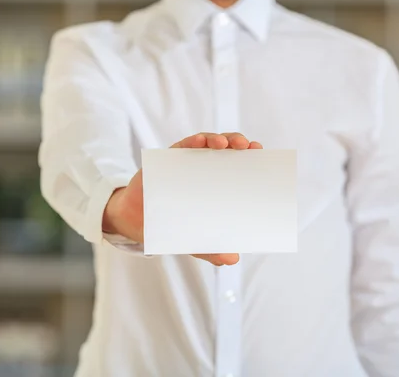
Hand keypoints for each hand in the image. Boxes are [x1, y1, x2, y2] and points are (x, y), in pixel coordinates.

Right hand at [103, 132, 262, 265]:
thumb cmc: (173, 225)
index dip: (249, 155)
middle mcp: (204, 166)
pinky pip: (182, 146)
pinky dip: (192, 142)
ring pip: (206, 142)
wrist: (139, 222)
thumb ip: (212, 249)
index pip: (237, 162)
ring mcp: (186, 161)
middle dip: (238, 142)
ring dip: (218, 139)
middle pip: (226, 148)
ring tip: (224, 144)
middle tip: (246, 147)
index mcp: (216, 180)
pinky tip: (200, 142)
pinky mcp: (167, 159)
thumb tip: (233, 259)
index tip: (259, 151)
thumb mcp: (195, 240)